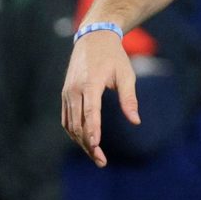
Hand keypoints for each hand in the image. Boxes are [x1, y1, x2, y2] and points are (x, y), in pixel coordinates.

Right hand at [61, 30, 139, 167]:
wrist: (93, 38)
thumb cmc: (114, 56)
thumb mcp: (126, 74)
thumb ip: (129, 98)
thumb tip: (136, 121)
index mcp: (91, 83)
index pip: (90, 111)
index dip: (93, 130)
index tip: (96, 146)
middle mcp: (75, 90)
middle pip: (78, 123)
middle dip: (88, 144)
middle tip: (101, 161)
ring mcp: (67, 93)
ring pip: (70, 124)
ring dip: (81, 142)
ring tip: (96, 156)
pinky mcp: (65, 95)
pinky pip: (66, 119)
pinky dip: (74, 132)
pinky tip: (85, 142)